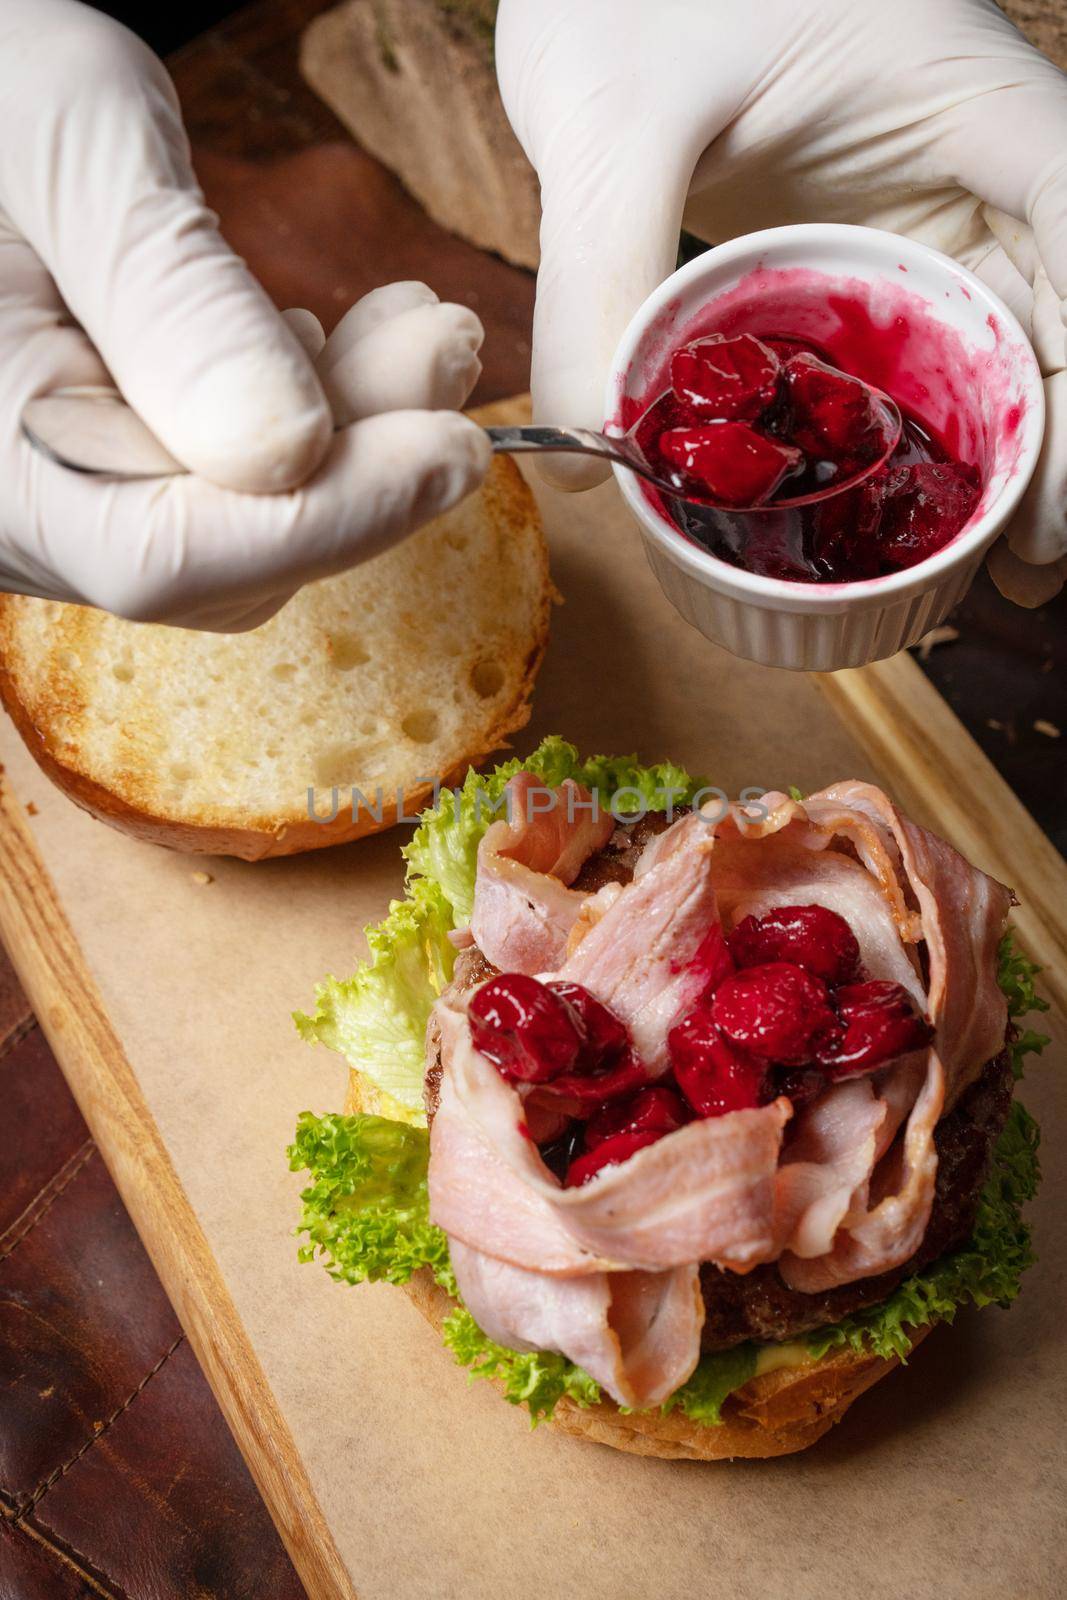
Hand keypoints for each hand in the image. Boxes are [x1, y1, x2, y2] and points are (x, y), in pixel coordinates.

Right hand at [0, 0, 489, 629]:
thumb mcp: (71, 143)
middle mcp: (18, 509)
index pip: (163, 556)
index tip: (448, 451)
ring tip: (421, 330)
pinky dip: (308, 418)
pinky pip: (226, 480)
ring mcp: (63, 499)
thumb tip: (291, 448)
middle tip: (450, 349)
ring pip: (240, 521)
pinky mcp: (112, 467)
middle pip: (221, 553)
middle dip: (361, 463)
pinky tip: (352, 341)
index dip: (325, 520)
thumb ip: (172, 297)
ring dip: (351, 434)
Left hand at [497, 0, 1066, 603]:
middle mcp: (966, 163)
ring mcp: (920, 210)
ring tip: (975, 573)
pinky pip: (910, 354)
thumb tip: (590, 456)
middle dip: (1048, 450)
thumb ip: (601, 280)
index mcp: (965, 100)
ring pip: (996, 347)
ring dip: (996, 457)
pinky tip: (888, 511)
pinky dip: (913, 435)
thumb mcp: (608, 122)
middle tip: (1013, 569)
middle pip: (1060, 319)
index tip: (1047, 494)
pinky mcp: (858, 247)